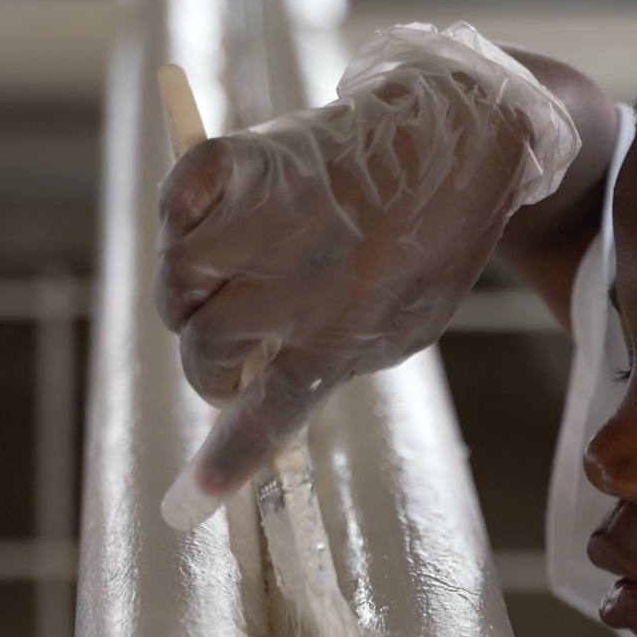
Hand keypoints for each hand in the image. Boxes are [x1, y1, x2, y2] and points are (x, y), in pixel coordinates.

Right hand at [155, 23, 579, 500]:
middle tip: (228, 358)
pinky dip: (177, 211)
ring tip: (214, 291)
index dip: (229, 456)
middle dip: (208, 367)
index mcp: (344, 328)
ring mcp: (270, 216)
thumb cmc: (433, 241)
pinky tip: (196, 224)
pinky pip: (182, 192)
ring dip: (184, 298)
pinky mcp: (253, 159)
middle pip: (209, 348)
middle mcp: (298, 279)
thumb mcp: (409, 322)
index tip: (193, 498)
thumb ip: (340, 360)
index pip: (270, 409)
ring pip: (179, 279)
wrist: (459, 137)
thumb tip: (274, 399)